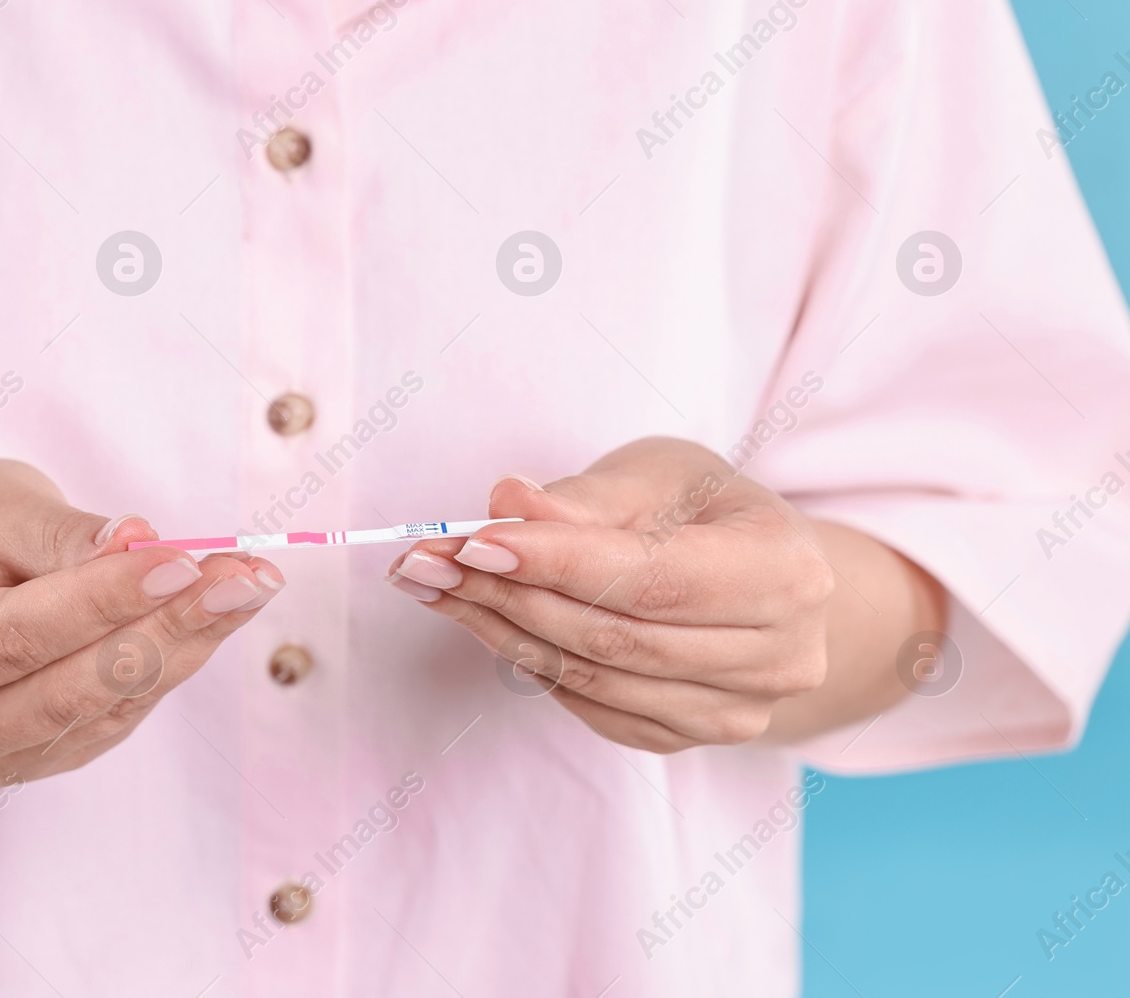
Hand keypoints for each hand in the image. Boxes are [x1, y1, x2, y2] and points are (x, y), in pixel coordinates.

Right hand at [0, 455, 282, 785]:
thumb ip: (56, 532)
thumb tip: (137, 544)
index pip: (14, 639)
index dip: (104, 602)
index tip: (183, 562)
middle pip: (66, 692)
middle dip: (168, 629)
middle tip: (247, 577)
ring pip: (104, 711)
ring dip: (188, 645)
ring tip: (248, 582)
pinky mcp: (34, 762)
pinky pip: (117, 719)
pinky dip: (171, 663)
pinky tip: (213, 614)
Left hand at [386, 437, 832, 751]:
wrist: (762, 581)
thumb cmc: (708, 511)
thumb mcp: (660, 474)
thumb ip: (586, 499)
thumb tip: (506, 501)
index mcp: (788, 573)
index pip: (651, 578)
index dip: (555, 562)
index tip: (471, 539)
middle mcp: (778, 657)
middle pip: (615, 637)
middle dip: (507, 594)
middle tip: (425, 560)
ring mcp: (736, 713)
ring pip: (592, 679)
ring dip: (498, 629)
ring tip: (431, 582)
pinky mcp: (685, 738)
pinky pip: (586, 705)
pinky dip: (524, 658)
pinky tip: (480, 617)